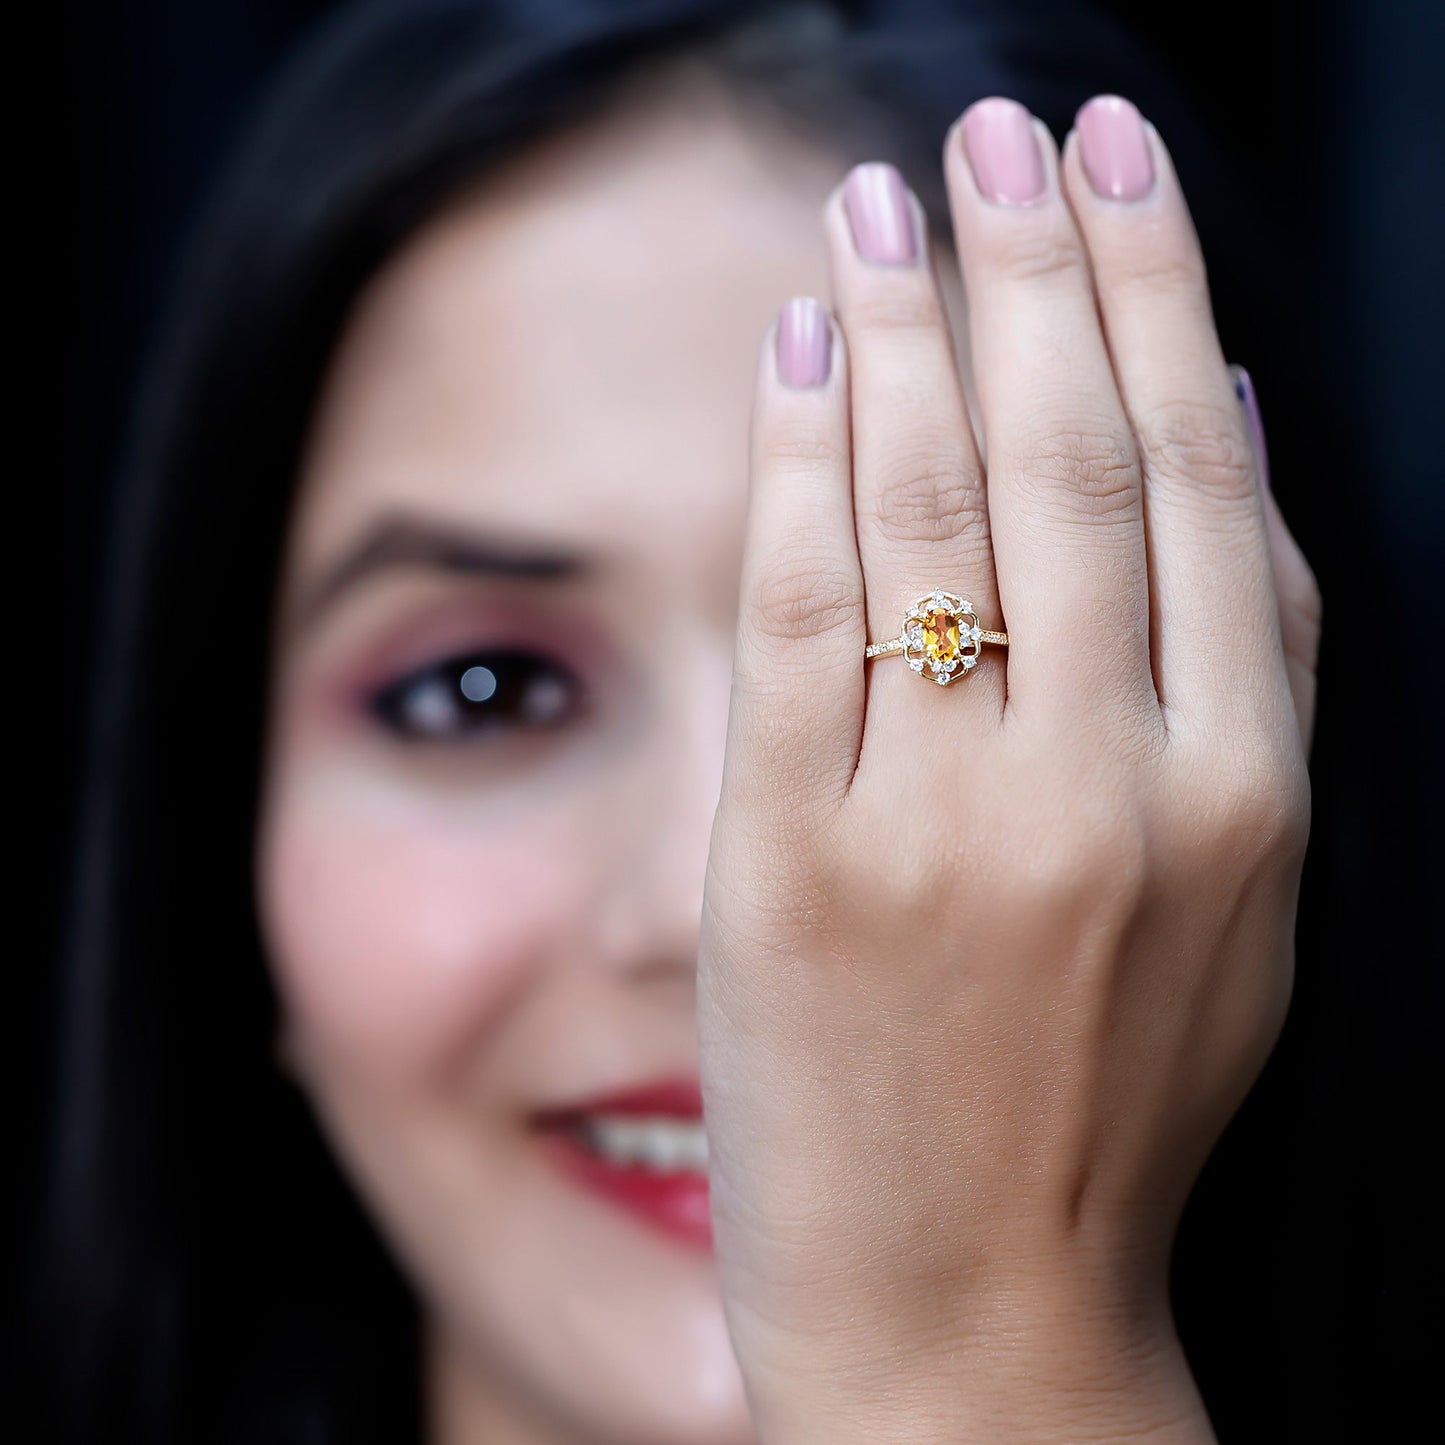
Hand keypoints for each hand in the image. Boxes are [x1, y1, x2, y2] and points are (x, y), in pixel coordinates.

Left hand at [697, 95, 1319, 1442]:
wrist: (980, 1312)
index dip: (1158, 294)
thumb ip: (1241, 670)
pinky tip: (802, 347)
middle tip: (1002, 130)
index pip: (1200, 477)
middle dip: (1039, 266)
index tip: (1114, 165)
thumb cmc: (1103, 1100)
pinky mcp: (800, 864)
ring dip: (916, 327)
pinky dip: (803, 459)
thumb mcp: (1236, 894)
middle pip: (1076, 459)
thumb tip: (1223, 431)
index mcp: (1247, 791)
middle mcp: (1113, 788)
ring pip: (938, 510)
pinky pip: (801, 611)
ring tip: (890, 202)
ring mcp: (949, 825)